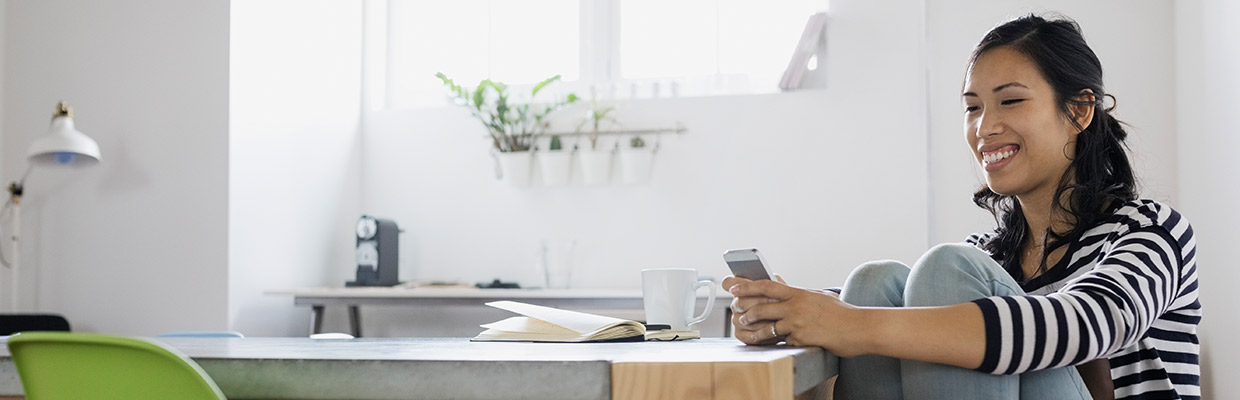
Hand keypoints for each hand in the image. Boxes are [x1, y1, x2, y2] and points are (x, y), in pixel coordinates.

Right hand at [722, 275, 785, 344]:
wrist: (789, 321)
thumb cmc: (783, 303)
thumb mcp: (779, 288)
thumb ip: (772, 281)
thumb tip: (769, 277)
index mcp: (742, 289)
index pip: (729, 283)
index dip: (735, 285)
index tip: (743, 287)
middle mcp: (737, 304)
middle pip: (740, 302)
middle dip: (760, 301)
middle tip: (775, 302)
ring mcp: (737, 319)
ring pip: (744, 319)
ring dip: (762, 319)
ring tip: (776, 318)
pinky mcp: (741, 334)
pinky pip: (746, 334)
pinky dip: (758, 334)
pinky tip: (767, 331)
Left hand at [726, 277, 867, 356]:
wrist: (858, 328)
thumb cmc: (840, 313)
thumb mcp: (819, 296)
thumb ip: (799, 293)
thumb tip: (784, 285)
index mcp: (799, 293)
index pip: (767, 285)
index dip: (747, 285)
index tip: (734, 286)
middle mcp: (795, 306)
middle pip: (762, 306)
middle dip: (746, 311)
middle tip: (738, 313)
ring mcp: (797, 323)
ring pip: (768, 327)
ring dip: (755, 330)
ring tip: (747, 332)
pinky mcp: (801, 339)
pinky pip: (783, 341)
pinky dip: (779, 342)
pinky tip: (777, 343)